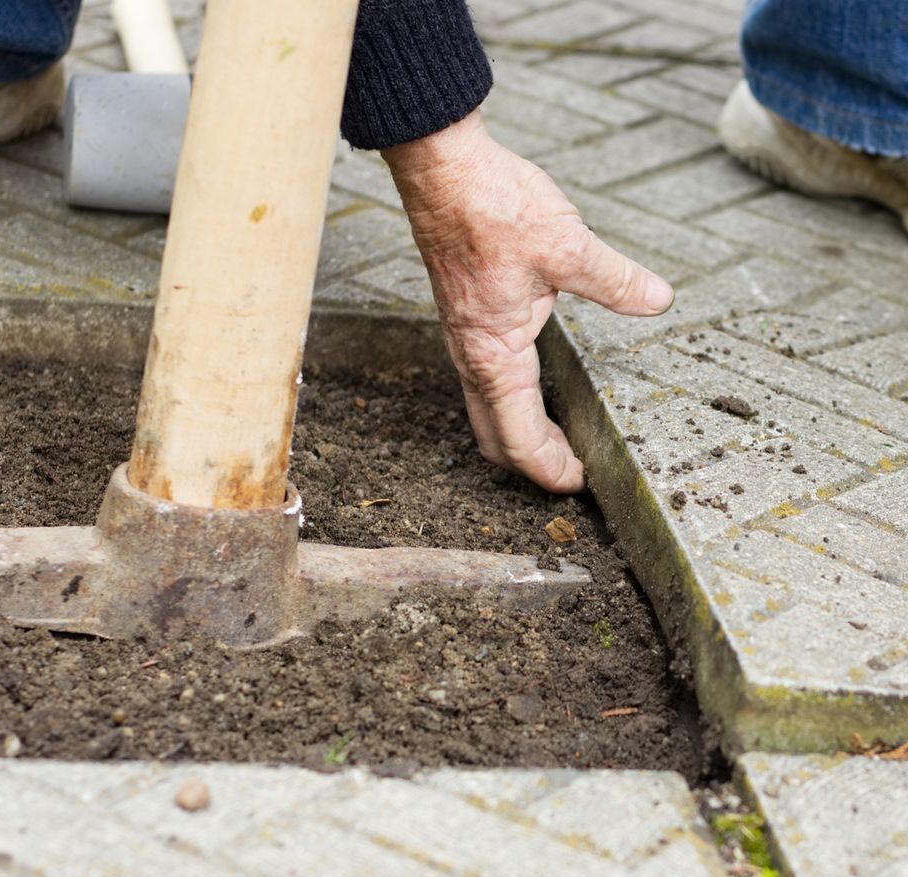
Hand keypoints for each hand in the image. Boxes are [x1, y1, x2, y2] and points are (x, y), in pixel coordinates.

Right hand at [382, 109, 673, 493]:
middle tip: (576, 469)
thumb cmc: (491, 208)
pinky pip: (486, 383)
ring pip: (488, 413)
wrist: (442, 171)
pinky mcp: (468, 321)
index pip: (520, 441)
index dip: (551, 471)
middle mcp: (473, 358)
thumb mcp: (568, 247)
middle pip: (496, 438)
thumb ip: (615, 281)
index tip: (583, 482)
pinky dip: (513, 403)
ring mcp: (466, 341)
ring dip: (523, 434)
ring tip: (565, 437)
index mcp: (494, 356)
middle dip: (533, 463)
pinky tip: (543, 383)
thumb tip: (656, 299)